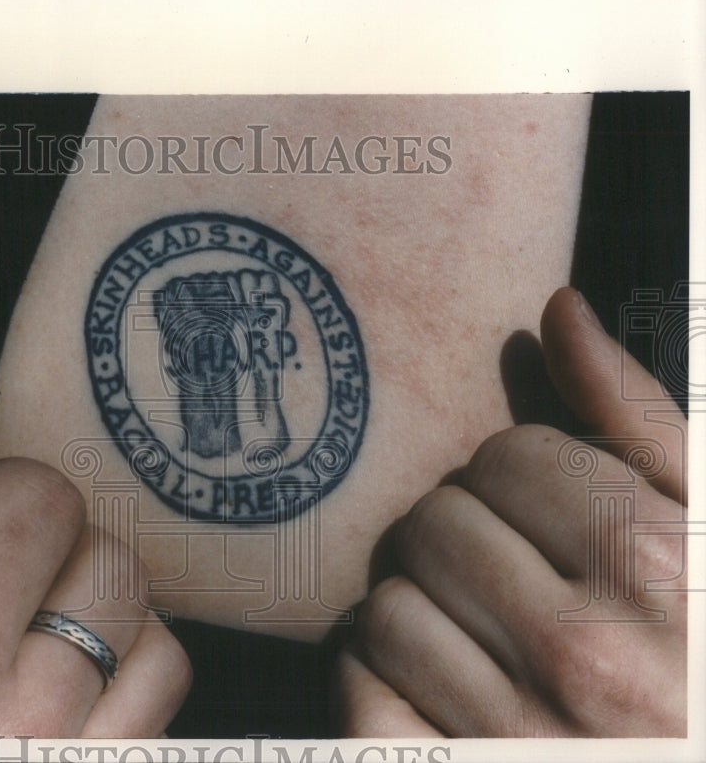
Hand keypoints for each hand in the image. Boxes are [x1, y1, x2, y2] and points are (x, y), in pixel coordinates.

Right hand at [0, 376, 190, 736]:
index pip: (43, 504)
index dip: (9, 489)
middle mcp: (17, 724)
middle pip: (110, 564)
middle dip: (60, 548)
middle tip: (5, 575)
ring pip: (154, 635)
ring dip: (104, 616)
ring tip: (38, 631)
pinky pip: (164, 703)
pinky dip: (131, 673)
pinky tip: (70, 679)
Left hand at [336, 288, 686, 736]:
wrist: (681, 753)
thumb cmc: (703, 651)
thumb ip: (637, 422)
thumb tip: (560, 311)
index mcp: (656, 573)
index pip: (509, 460)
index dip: (524, 478)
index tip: (545, 513)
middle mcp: (583, 659)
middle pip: (435, 527)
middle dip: (462, 535)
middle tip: (502, 571)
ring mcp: (514, 735)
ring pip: (386, 608)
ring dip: (418, 609)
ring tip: (474, 631)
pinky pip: (359, 692)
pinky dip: (377, 678)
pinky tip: (433, 683)